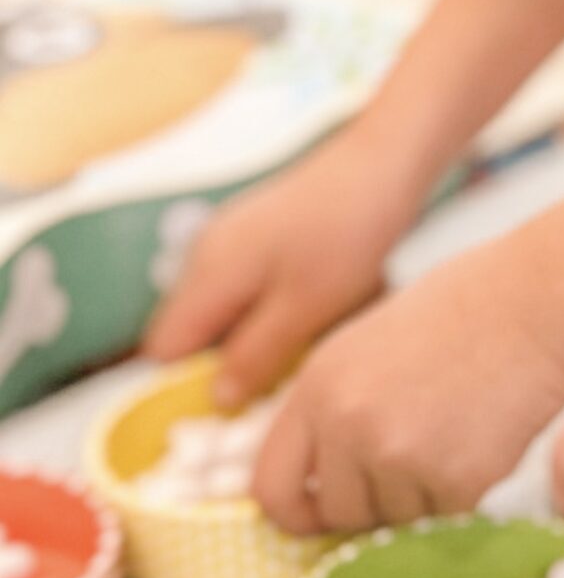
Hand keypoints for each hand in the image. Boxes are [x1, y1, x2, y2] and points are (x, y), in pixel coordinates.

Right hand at [143, 125, 425, 406]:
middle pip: (195, 335)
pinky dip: (284, 309)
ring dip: (264, 337)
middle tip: (280, 381)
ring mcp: (235, 242)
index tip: (227, 415)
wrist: (386, 162)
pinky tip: (327, 308)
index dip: (184, 388)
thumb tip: (215, 401)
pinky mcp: (265, 237)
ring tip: (313, 337)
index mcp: (207, 274)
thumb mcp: (303, 308)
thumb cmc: (348, 231)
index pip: (161, 350)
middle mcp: (209, 255)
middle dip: (231, 364)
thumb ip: (254, 357)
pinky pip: (259, 291)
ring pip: (231, 314)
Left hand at [252, 232, 563, 535]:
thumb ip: (335, 405)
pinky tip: (483, 438)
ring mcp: (399, 458)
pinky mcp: (454, 481)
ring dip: (421, 495)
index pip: (272, 487)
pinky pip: (445, 517)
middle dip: (369, 503)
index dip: (296, 510)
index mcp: (318, 388)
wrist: (539, 304)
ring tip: (455, 431)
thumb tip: (322, 473)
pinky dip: (464, 493)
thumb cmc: (466, 307)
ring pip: (394, 520)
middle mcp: (347, 427)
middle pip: (337, 513)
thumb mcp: (368, 343)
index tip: (320, 512)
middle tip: (411, 464)